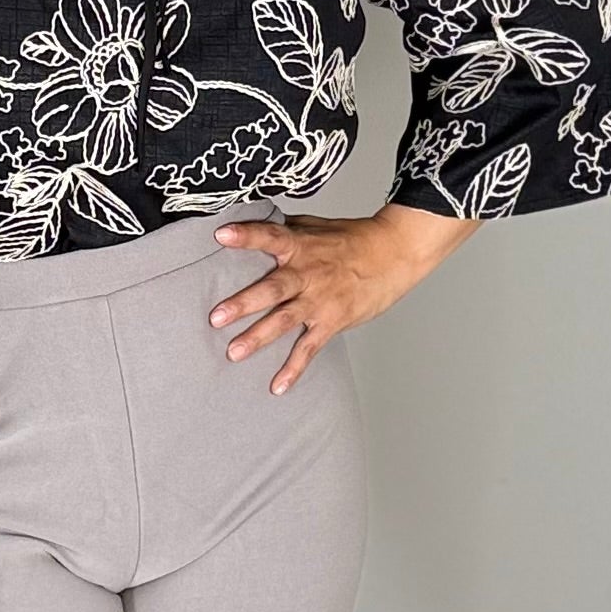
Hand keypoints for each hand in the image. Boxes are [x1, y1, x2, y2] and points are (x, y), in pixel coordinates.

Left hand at [208, 204, 479, 392]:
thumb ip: (284, 230)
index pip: (270, 236)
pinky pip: (309, 348)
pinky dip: (294, 369)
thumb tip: (252, 224)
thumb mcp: (315, 227)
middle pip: (273, 289)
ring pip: (285, 320)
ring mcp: (319, 300)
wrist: (394, 254)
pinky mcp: (332, 321)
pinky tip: (276, 387)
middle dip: (244, 303)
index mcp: (300, 245)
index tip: (221, 234)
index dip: (246, 235)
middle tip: (216, 317)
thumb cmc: (352, 239)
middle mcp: (307, 273)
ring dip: (258, 337)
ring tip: (233, 352)